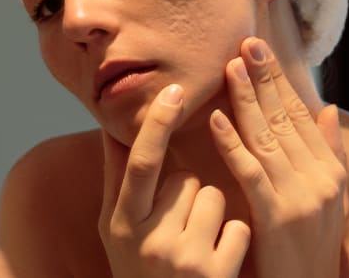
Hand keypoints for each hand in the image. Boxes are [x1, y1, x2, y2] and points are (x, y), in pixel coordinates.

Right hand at [99, 84, 250, 276]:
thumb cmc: (138, 271)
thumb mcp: (116, 230)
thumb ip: (117, 178)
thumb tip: (110, 126)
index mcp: (121, 224)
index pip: (140, 163)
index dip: (158, 125)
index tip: (175, 89)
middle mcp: (149, 241)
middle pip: (186, 179)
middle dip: (187, 193)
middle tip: (176, 227)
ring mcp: (184, 259)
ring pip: (215, 198)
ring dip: (212, 215)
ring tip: (197, 245)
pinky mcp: (216, 275)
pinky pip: (238, 226)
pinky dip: (234, 239)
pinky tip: (217, 261)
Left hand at [208, 37, 346, 277]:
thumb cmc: (309, 248)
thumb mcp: (329, 199)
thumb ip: (328, 153)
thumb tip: (330, 109)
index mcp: (330, 171)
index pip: (300, 115)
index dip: (278, 80)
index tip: (258, 49)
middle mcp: (320, 178)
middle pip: (286, 118)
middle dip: (263, 78)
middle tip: (244, 42)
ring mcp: (300, 196)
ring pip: (268, 137)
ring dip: (246, 100)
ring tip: (228, 68)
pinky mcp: (277, 216)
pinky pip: (251, 172)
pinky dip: (233, 143)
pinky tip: (216, 120)